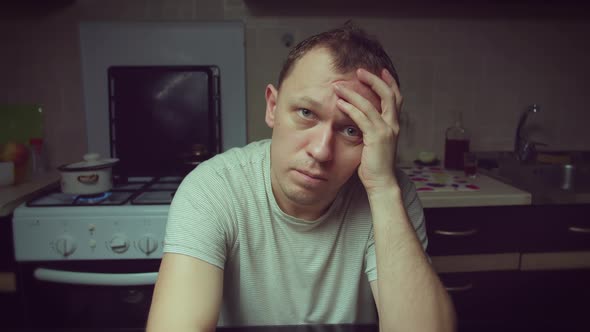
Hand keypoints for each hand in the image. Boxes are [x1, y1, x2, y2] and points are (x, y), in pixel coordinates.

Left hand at [335, 68, 402, 194]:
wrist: (381, 183)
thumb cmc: (375, 165)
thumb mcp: (374, 142)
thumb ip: (370, 129)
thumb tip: (359, 120)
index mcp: (394, 125)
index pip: (395, 98)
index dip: (388, 82)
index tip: (379, 71)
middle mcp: (393, 125)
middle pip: (388, 94)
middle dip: (374, 80)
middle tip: (359, 71)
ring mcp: (386, 131)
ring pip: (370, 104)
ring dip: (354, 92)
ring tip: (339, 86)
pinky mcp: (376, 137)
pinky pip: (362, 118)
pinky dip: (350, 108)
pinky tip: (340, 104)